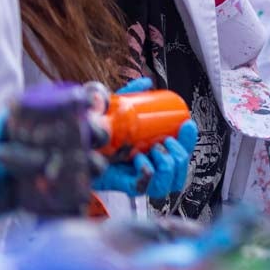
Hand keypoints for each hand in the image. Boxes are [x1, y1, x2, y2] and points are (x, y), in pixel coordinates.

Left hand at [93, 79, 197, 199]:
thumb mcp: (119, 112)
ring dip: (168, 164)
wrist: (78, 150)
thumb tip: (147, 81)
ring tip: (154, 150)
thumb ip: (131, 95)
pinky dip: (148, 172)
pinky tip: (139, 160)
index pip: (183, 151)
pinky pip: (148, 185)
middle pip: (182, 169)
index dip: (190, 140)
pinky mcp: (131, 188)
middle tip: (166, 140)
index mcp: (156, 153)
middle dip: (181, 153)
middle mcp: (153, 169)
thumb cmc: (99, 135)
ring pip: (171, 182)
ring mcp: (143, 181)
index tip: (187, 124)